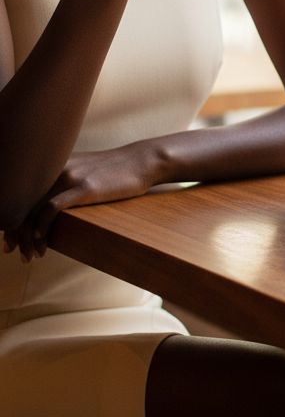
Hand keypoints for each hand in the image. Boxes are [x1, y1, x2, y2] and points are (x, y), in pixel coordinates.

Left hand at [2, 142, 159, 260]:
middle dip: (14, 231)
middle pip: (22, 202)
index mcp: (52, 164)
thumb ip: (62, 180)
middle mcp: (55, 167)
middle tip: (11, 250)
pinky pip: (53, 207)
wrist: (140, 161)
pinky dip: (41, 225)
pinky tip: (41, 239)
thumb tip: (46, 205)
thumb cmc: (114, 170)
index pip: (20, 192)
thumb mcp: (82, 169)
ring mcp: (69, 176)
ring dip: (27, 236)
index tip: (9, 238)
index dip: (10, 217)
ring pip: (34, 208)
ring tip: (30, 255)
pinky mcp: (84, 187)